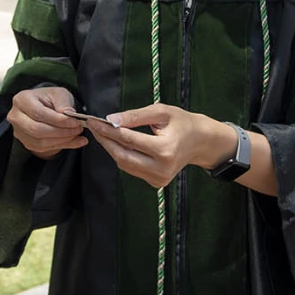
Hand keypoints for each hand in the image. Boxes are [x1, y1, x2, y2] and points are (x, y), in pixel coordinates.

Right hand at [7, 87, 86, 160]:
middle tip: (78, 129)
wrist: (44, 107)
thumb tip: (68, 114)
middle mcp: (16, 116)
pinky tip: (75, 141)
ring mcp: (19, 131)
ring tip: (78, 134)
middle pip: (36, 129)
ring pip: (40, 142)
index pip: (38, 113)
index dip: (57, 120)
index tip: (75, 122)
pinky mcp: (26, 142)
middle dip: (60, 132)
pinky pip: (44, 148)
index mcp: (22, 100)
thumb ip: (63, 102)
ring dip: (62, 140)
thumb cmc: (50, 98)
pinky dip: (62, 146)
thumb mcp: (59, 93)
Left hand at [85, 105, 234, 188]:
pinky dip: (122, 155)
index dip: (108, 130)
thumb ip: (135, 116)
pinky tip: (117, 143)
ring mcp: (159, 178)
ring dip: (111, 148)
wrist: (200, 142)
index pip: (129, 140)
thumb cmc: (182, 122)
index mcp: (165, 150)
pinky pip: (131, 168)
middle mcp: (161, 168)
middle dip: (105, 140)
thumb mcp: (161, 112)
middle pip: (123, 155)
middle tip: (94, 127)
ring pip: (124, 164)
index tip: (93, 121)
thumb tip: (110, 120)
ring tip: (102, 132)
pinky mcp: (156, 182)